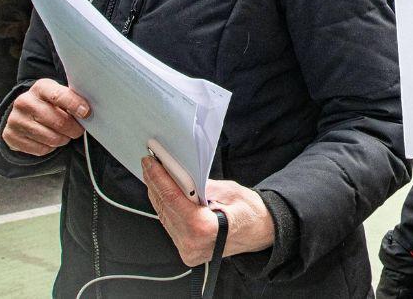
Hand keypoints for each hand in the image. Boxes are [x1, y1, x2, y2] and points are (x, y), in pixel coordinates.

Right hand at [1, 78, 88, 154]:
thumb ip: (73, 100)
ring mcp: (15, 120)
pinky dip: (50, 148)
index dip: (75, 105)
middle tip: (78, 130)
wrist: (23, 114)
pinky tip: (49, 140)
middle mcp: (25, 102)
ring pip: (52, 138)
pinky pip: (41, 149)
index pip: (59, 96)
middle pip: (59, 122)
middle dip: (74, 129)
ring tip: (64, 134)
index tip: (86, 113)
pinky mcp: (10, 136)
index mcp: (40, 88)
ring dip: (63, 139)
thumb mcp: (60, 95)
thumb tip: (88, 112)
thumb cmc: (50, 104)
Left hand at [142, 156, 274, 266]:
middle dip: (155, 184)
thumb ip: (202, 186)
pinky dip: (166, 207)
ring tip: (153, 175)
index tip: (150, 162)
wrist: (264, 232)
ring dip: (158, 195)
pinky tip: (163, 193)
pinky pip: (170, 225)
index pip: (172, 199)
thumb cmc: (252, 212)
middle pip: (164, 208)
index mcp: (204, 229)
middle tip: (148, 164)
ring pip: (164, 217)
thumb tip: (180, 175)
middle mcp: (192, 243)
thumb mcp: (230, 191)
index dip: (159, 178)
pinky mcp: (187, 250)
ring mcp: (188, 250)